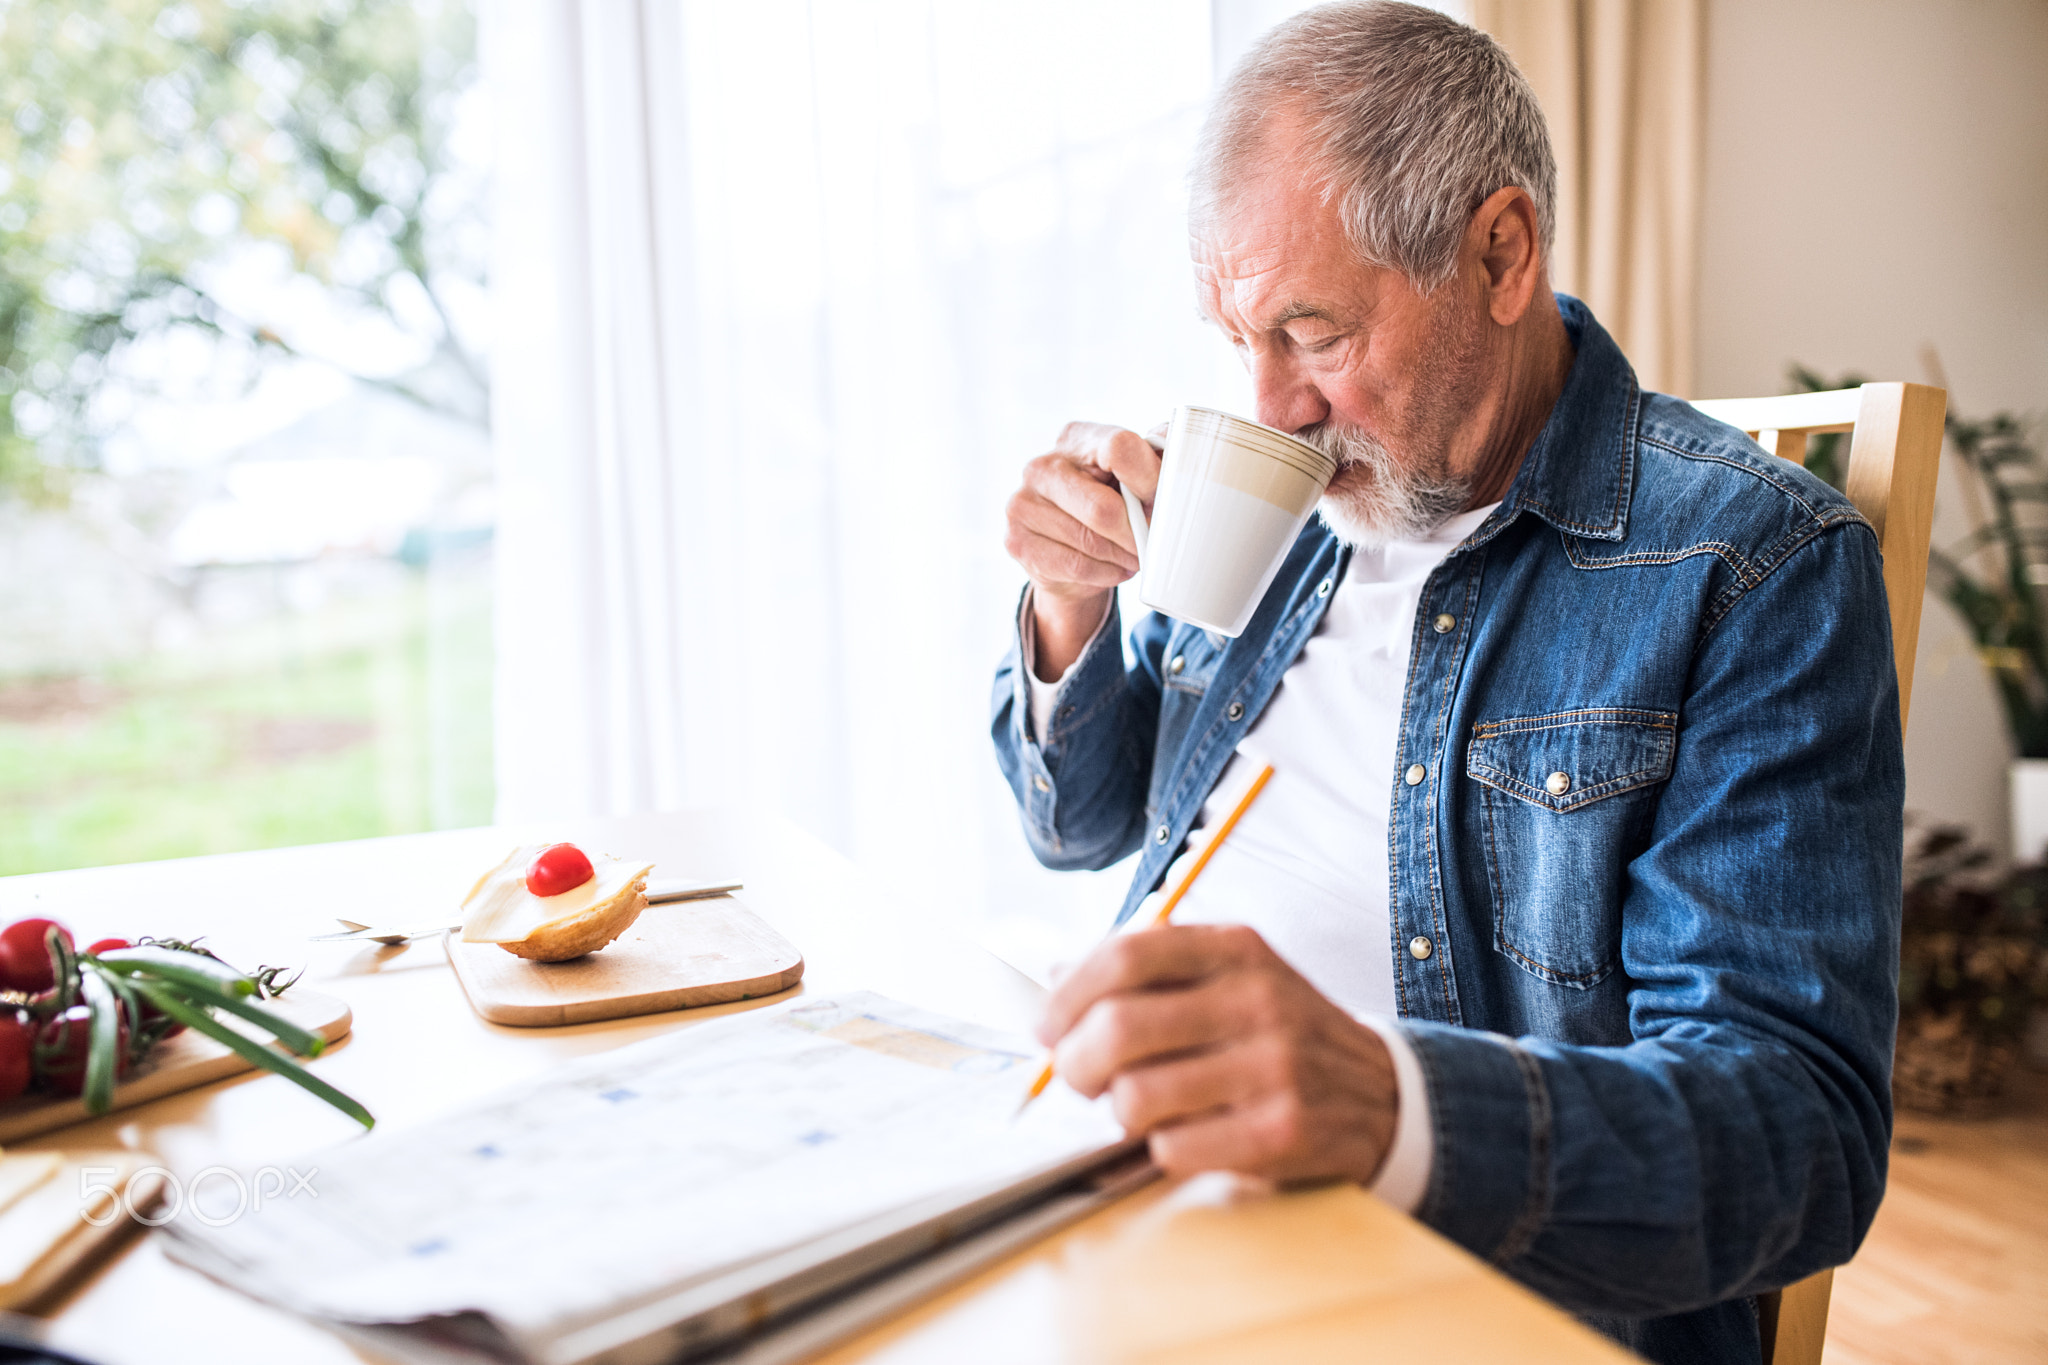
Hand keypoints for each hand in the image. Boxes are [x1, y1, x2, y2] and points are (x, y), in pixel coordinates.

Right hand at [1004, 422, 1161, 678]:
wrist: (1069, 550)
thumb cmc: (1112, 503)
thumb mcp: (1138, 475)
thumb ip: (1161, 456)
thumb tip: (1187, 454)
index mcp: (1077, 437)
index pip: (1120, 447)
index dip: (1148, 479)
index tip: (1160, 501)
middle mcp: (1041, 465)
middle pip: (1104, 508)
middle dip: (1136, 533)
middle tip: (1152, 542)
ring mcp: (1021, 503)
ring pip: (1091, 542)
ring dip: (1123, 556)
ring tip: (1132, 555)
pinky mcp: (1015, 540)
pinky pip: (1075, 566)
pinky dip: (1105, 573)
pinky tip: (1112, 567)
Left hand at [1037, 923, 1397, 1185]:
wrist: (1381, 1092)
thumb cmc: (1279, 1033)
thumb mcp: (1231, 977)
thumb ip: (1149, 972)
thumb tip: (1052, 979)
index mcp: (1236, 950)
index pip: (1125, 956)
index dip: (1068, 996)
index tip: (1047, 1027)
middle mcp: (1258, 999)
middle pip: (1119, 1028)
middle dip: (1075, 1064)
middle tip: (1078, 1079)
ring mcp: (1274, 1066)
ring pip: (1137, 1096)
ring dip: (1118, 1113)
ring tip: (1135, 1110)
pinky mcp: (1282, 1130)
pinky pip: (1174, 1148)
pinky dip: (1161, 1149)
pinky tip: (1184, 1136)